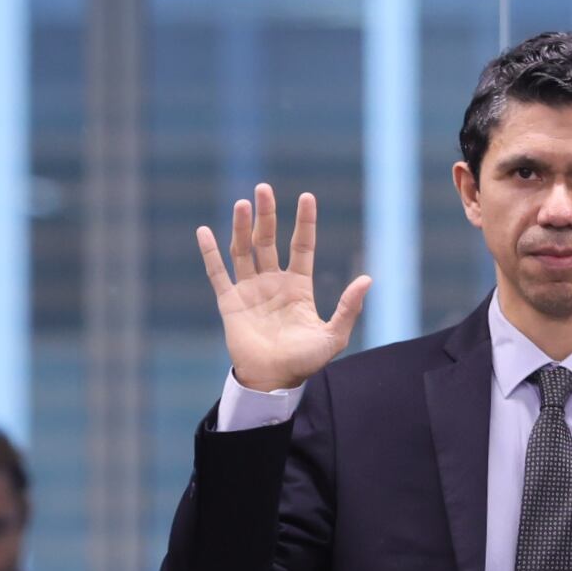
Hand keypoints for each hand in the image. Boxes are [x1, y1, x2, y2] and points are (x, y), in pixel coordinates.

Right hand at [196, 183, 370, 391]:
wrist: (273, 382)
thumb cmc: (304, 362)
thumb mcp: (333, 336)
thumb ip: (348, 308)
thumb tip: (368, 279)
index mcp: (298, 287)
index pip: (301, 247)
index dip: (305, 223)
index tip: (307, 197)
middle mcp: (273, 283)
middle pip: (268, 240)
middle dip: (267, 215)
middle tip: (264, 188)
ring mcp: (250, 290)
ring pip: (244, 250)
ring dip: (242, 227)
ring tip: (243, 203)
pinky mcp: (230, 302)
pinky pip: (217, 273)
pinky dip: (210, 252)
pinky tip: (204, 231)